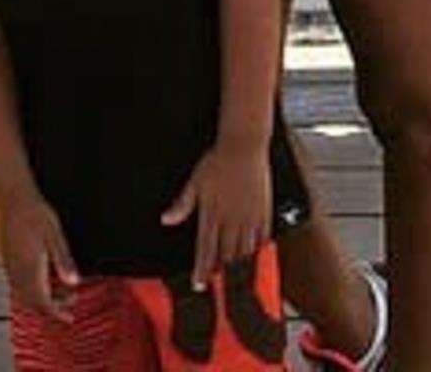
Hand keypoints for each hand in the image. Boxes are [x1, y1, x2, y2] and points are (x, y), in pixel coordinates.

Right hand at [0, 191, 80, 318]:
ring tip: (57, 290)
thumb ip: (63, 260)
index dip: (56, 313)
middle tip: (67, 303)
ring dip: (39, 299)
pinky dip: (29, 288)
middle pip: (32, 302)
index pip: (42, 301)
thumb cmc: (34, 210)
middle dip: (50, 308)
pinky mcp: (5, 256)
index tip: (68, 317)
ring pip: (22, 294)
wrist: (12, 195)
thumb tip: (73, 282)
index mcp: (30, 266)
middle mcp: (17, 269)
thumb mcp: (55, 234)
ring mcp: (9, 263)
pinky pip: (15, 282)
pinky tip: (39, 278)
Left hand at [161, 138, 270, 288]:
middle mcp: (231, 220)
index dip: (202, 269)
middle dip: (220, 271)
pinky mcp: (263, 212)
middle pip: (225, 254)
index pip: (205, 249)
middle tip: (216, 284)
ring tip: (233, 276)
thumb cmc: (217, 160)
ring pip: (244, 250)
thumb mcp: (194, 182)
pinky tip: (256, 256)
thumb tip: (166, 219)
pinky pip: (262, 239)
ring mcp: (249, 218)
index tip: (199, 283)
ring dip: (238, 264)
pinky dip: (258, 251)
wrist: (243, 146)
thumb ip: (182, 204)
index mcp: (212, 214)